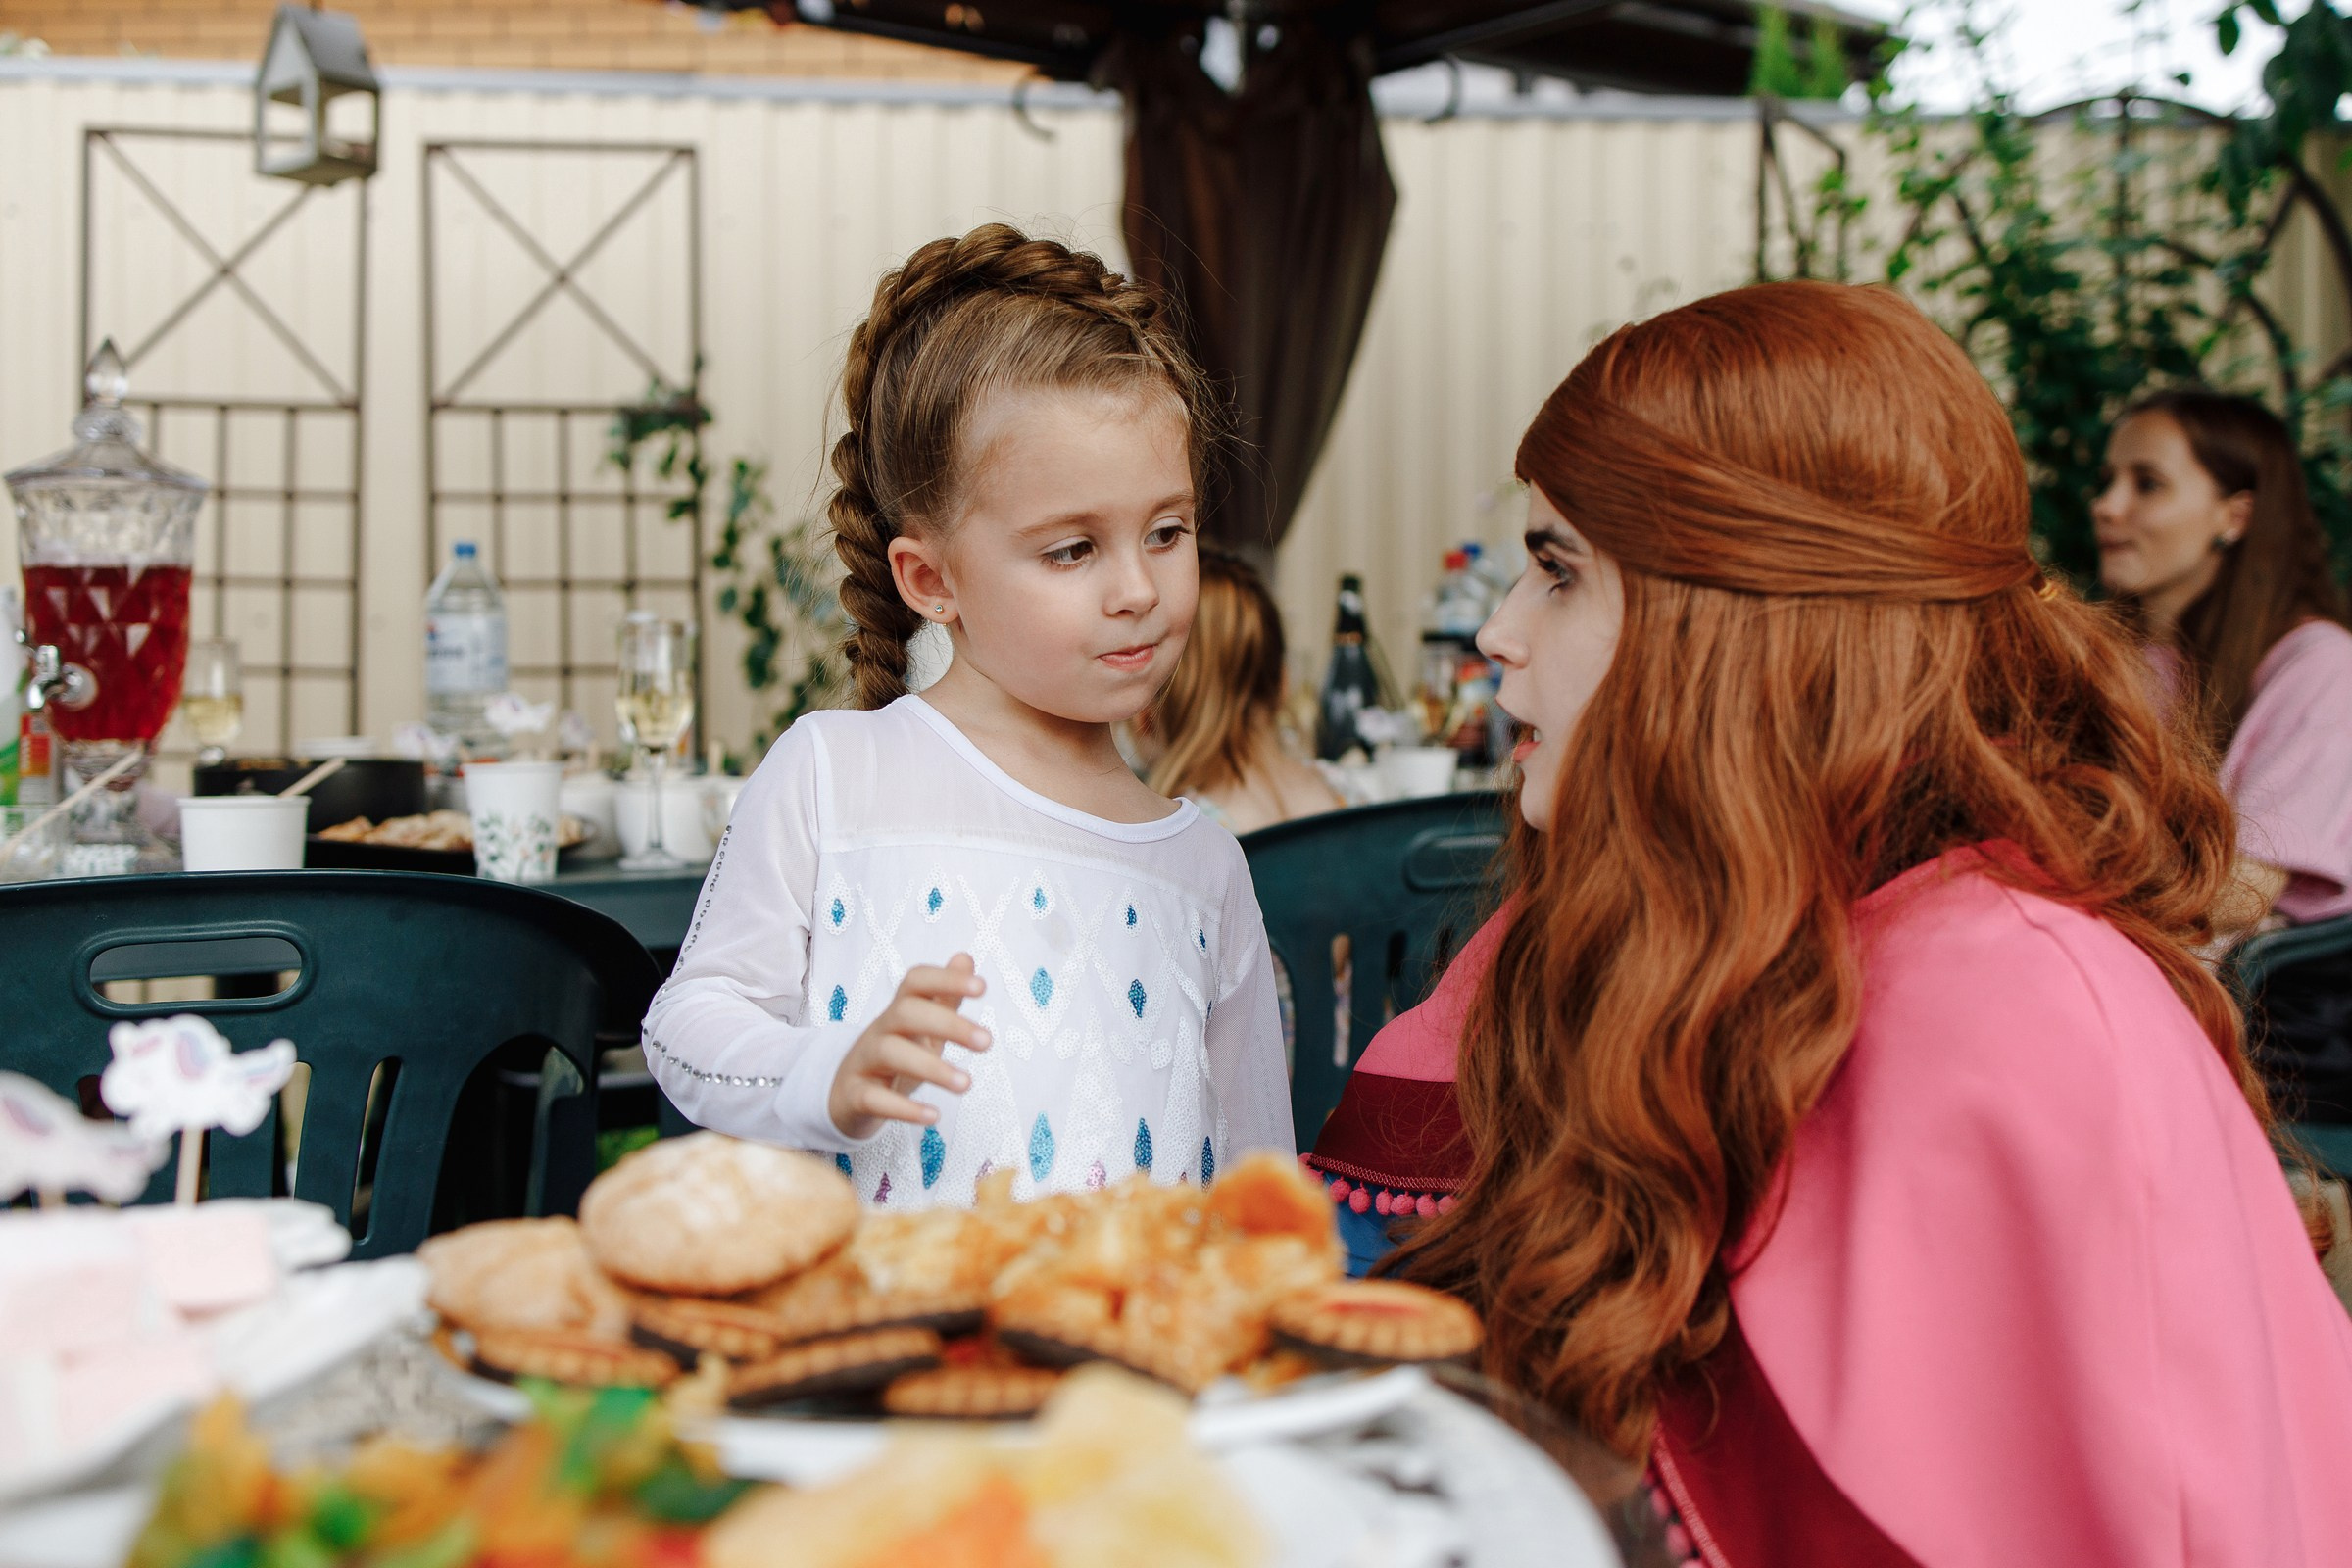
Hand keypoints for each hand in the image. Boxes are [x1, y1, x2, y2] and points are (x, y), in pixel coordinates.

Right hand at [826, 954, 989, 1140]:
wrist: (847, 1095)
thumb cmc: (895, 1055)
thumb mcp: (923, 1028)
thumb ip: (945, 997)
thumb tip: (965, 958)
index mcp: (900, 1010)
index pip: (916, 981)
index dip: (946, 979)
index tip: (983, 987)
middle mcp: (881, 1030)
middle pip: (906, 1013)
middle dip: (948, 1024)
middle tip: (987, 1042)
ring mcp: (865, 1061)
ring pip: (891, 1053)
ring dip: (932, 1067)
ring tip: (966, 1084)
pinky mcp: (855, 1096)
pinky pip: (875, 1099)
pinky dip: (904, 1109)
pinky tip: (932, 1116)